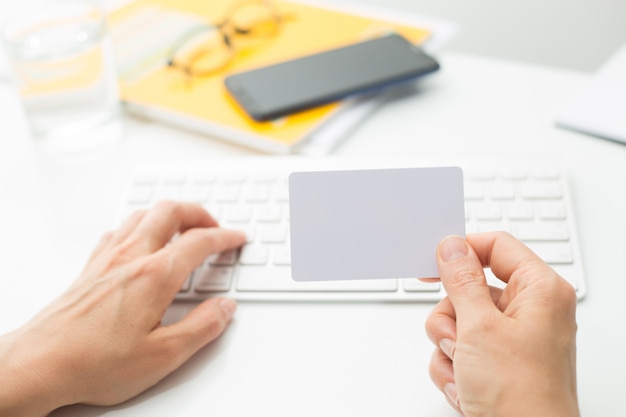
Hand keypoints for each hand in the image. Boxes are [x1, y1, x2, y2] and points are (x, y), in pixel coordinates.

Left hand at [0, 201, 245, 416]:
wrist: (39, 365)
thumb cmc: (93, 362)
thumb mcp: (163, 356)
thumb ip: (202, 328)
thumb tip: (224, 308)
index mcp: (154, 276)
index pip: (200, 241)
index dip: (225, 237)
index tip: (236, 239)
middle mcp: (131, 258)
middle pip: (170, 211)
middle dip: (199, 212)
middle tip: (213, 226)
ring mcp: (107, 258)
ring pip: (143, 214)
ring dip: (169, 213)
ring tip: (183, 226)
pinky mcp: (90, 266)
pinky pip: (119, 229)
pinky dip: (140, 225)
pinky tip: (139, 239)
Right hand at [425, 232, 578, 416]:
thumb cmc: (522, 396)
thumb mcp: (480, 326)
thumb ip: (461, 280)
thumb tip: (451, 246)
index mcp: (540, 291)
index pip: (495, 246)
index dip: (461, 251)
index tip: (430, 263)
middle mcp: (530, 311)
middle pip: (469, 289)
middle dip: (451, 318)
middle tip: (459, 339)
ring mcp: (512, 339)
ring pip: (458, 321)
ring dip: (449, 347)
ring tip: (465, 369)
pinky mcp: (497, 362)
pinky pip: (459, 348)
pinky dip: (453, 367)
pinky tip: (466, 386)